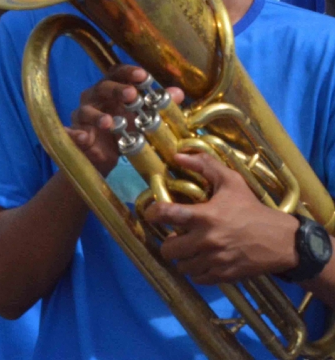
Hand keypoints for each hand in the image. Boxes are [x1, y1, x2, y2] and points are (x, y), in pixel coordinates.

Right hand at [68, 65, 182, 176]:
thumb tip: (178, 93)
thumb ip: (158, 106)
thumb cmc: (122, 131)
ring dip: (97, 116)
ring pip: (85, 111)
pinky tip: (84, 137)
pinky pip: (71, 132)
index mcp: (112, 90)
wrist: (103, 158)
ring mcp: (82, 116)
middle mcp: (95, 99)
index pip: (116, 74)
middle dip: (117, 91)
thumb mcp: (142, 119)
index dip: (128, 72)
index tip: (143, 75)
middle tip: (132, 95)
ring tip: (109, 123)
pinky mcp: (74, 134)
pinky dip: (75, 133)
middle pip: (102, 88)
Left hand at [145, 152, 299, 283]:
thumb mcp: (232, 182)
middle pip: (168, 249)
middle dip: (169, 243)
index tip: (152, 214)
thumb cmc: (253, 209)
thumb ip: (205, 166)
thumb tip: (178, 156)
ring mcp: (215, 260)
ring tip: (191, 250)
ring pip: (181, 266)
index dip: (152, 213)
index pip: (166, 214)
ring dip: (183, 258)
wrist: (283, 240)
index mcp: (205, 216)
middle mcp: (207, 240)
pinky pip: (197, 278)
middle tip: (177, 237)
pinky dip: (196, 272)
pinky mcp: (224, 275)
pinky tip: (203, 261)